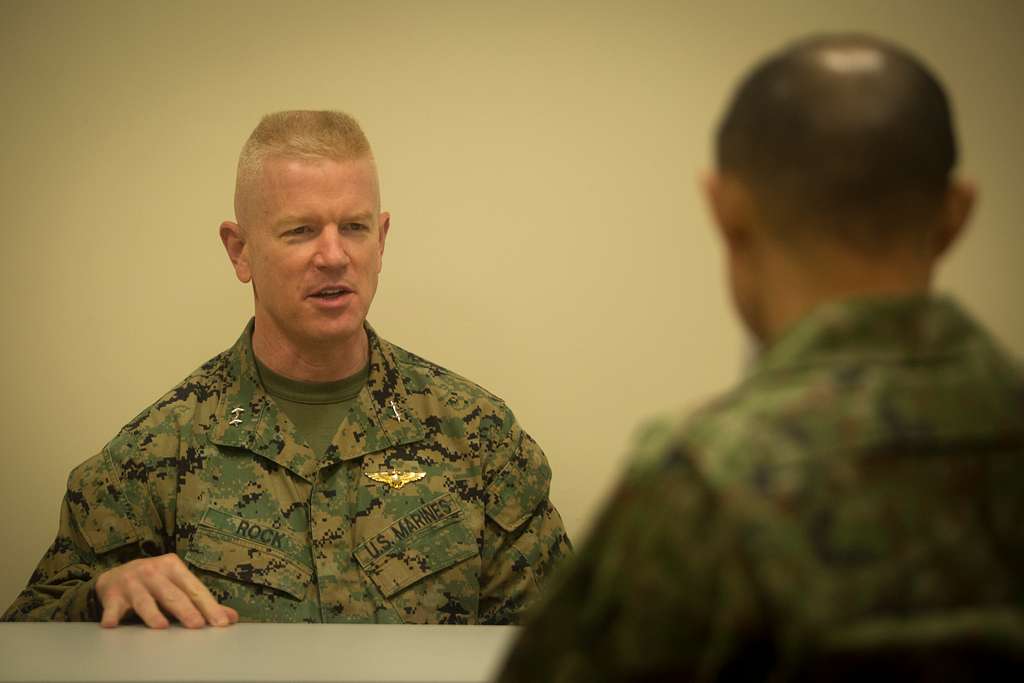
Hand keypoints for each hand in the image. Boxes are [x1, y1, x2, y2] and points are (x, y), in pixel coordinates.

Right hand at [95, 553, 239, 628]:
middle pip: (173, 594)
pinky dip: (111, 616)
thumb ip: (202, 602)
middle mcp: (153, 571)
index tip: (220, 622)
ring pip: (145, 601)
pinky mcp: (111, 595)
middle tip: (197, 625)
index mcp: (173, 567)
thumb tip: (231, 617)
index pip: (194, 589)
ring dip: (152, 614)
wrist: (115, 576)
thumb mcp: (178, 585)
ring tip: (161, 626)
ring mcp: (131, 583)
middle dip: (186, 610)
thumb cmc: (154, 583)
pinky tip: (112, 625)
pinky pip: (112, 608)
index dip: (208, 606)